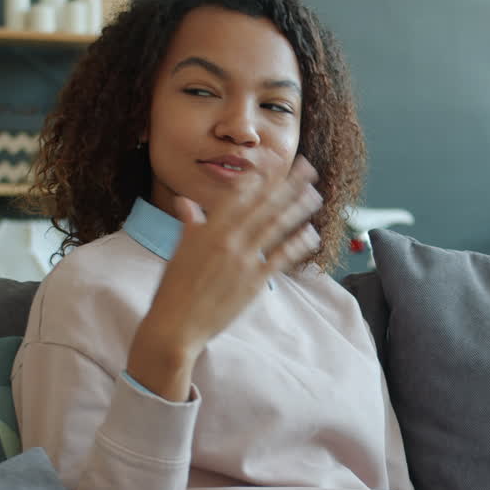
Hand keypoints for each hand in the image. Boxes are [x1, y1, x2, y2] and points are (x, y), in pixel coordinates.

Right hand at [127, 156, 322, 400]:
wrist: (176, 324)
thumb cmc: (174, 289)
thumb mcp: (179, 251)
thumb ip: (190, 225)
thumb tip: (185, 203)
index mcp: (208, 228)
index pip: (239, 194)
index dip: (260, 178)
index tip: (274, 166)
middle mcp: (228, 238)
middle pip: (264, 205)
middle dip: (288, 185)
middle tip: (307, 169)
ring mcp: (243, 259)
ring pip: (276, 226)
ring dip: (298, 208)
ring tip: (315, 195)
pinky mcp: (254, 281)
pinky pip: (281, 257)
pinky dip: (298, 243)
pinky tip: (311, 233)